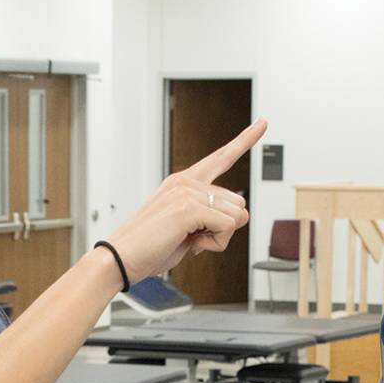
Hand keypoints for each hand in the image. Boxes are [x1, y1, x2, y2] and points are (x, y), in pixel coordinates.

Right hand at [106, 118, 266, 280]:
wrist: (120, 259)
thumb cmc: (147, 248)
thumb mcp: (184, 230)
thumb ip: (209, 218)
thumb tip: (239, 216)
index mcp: (183, 183)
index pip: (220, 157)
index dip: (244, 140)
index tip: (263, 123)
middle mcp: (186, 182)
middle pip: (238, 202)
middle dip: (224, 229)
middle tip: (194, 239)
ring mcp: (187, 191)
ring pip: (236, 215)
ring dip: (219, 238)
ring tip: (188, 241)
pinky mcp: (189, 207)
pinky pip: (227, 226)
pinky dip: (215, 243)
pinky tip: (191, 245)